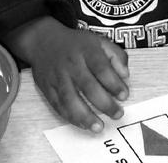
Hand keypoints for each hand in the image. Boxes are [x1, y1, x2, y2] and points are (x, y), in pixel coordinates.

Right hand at [5, 17, 129, 132]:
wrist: (42, 41)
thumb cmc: (75, 43)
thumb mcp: (98, 40)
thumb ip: (116, 55)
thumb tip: (125, 75)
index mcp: (86, 51)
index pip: (101, 68)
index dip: (114, 83)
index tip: (124, 95)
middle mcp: (71, 64)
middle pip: (88, 86)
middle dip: (104, 103)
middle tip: (117, 114)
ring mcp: (58, 77)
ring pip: (71, 99)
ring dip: (85, 116)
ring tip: (99, 127)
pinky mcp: (48, 88)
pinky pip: (58, 105)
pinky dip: (70, 117)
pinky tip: (83, 124)